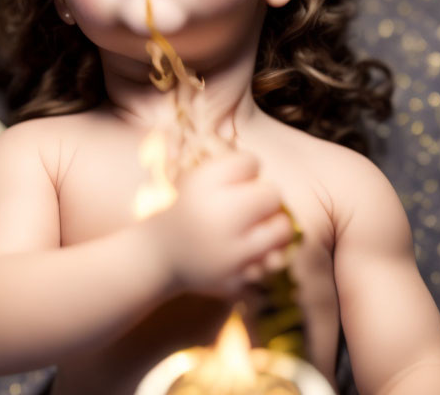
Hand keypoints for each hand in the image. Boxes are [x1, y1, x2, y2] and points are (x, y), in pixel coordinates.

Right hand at [140, 150, 293, 298]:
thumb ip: (230, 170)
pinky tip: (252, 250)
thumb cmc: (185, 209)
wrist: (158, 254)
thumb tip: (270, 177)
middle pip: (272, 193)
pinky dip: (266, 254)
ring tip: (262, 225)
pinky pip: (272, 260)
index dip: (248, 168)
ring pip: (282, 228)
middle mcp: (216, 214)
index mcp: (203, 184)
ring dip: (276, 224)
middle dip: (266, 195)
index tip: (238, 178)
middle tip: (255, 203)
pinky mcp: (236, 276)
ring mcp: (228, 249)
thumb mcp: (195, 179)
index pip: (250, 162)